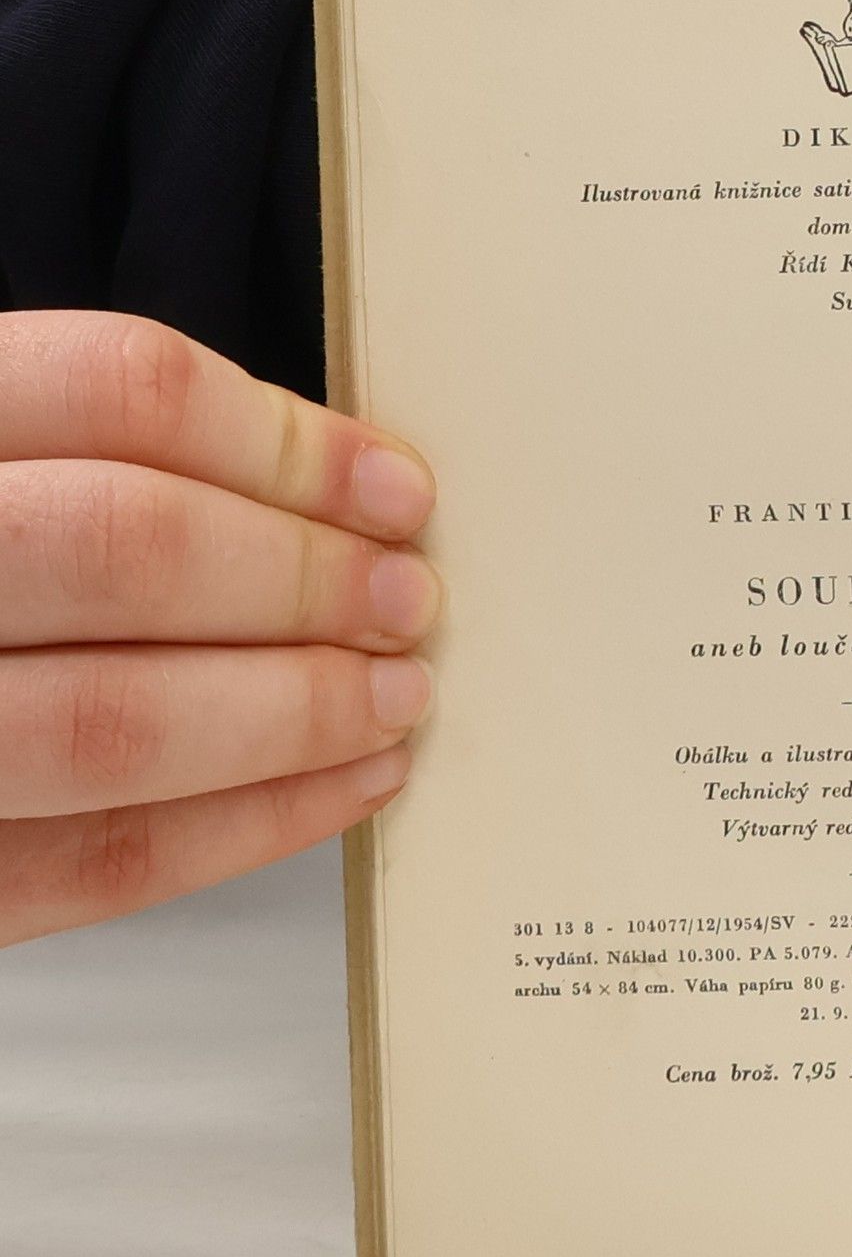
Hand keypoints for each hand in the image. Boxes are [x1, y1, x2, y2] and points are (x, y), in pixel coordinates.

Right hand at [0, 312, 439, 946]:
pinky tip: (347, 786)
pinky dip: (253, 825)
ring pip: (113, 722)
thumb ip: (120, 458)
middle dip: (306, 580)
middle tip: (407, 600)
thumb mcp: (7, 461)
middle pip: (128, 548)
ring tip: (396, 697)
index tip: (398, 492)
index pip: (118, 392)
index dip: (289, 445)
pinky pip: (102, 863)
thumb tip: (345, 494)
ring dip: (296, 711)